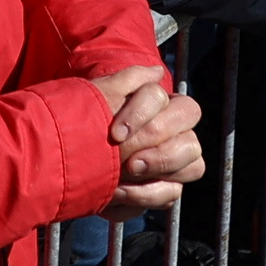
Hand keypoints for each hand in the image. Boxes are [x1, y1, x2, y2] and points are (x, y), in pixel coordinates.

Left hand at [91, 66, 209, 209]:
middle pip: (189, 137)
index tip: (115, 132)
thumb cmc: (89, 126)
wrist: (73, 162)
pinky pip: (171, 194)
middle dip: (153, 146)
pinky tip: (118, 191)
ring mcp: (177, 165)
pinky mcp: (166, 190)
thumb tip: (155, 72)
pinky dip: (144, 194)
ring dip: (157, 168)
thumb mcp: (99, 98)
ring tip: (125, 172)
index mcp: (164, 105)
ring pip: (193, 166)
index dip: (141, 114)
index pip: (165, 101)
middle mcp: (179, 134)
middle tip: (124, 156)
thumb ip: (127, 81)